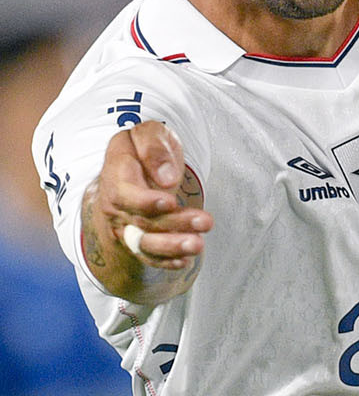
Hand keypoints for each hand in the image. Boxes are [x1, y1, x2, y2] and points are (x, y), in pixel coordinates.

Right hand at [82, 121, 211, 299]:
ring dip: (172, 247)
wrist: (130, 172)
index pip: (124, 193)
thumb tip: (167, 179)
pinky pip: (148, 257)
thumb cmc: (144, 150)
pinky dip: (166, 261)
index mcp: (116, 172)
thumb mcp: (148, 134)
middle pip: (142, 221)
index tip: (170, 201)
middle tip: (205, 221)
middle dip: (175, 223)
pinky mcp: (138, 241)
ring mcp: (125, 226)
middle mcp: (116, 204)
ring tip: (197, 245)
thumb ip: (154, 147)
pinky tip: (185, 260)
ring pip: (145, 243)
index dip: (145, 201)